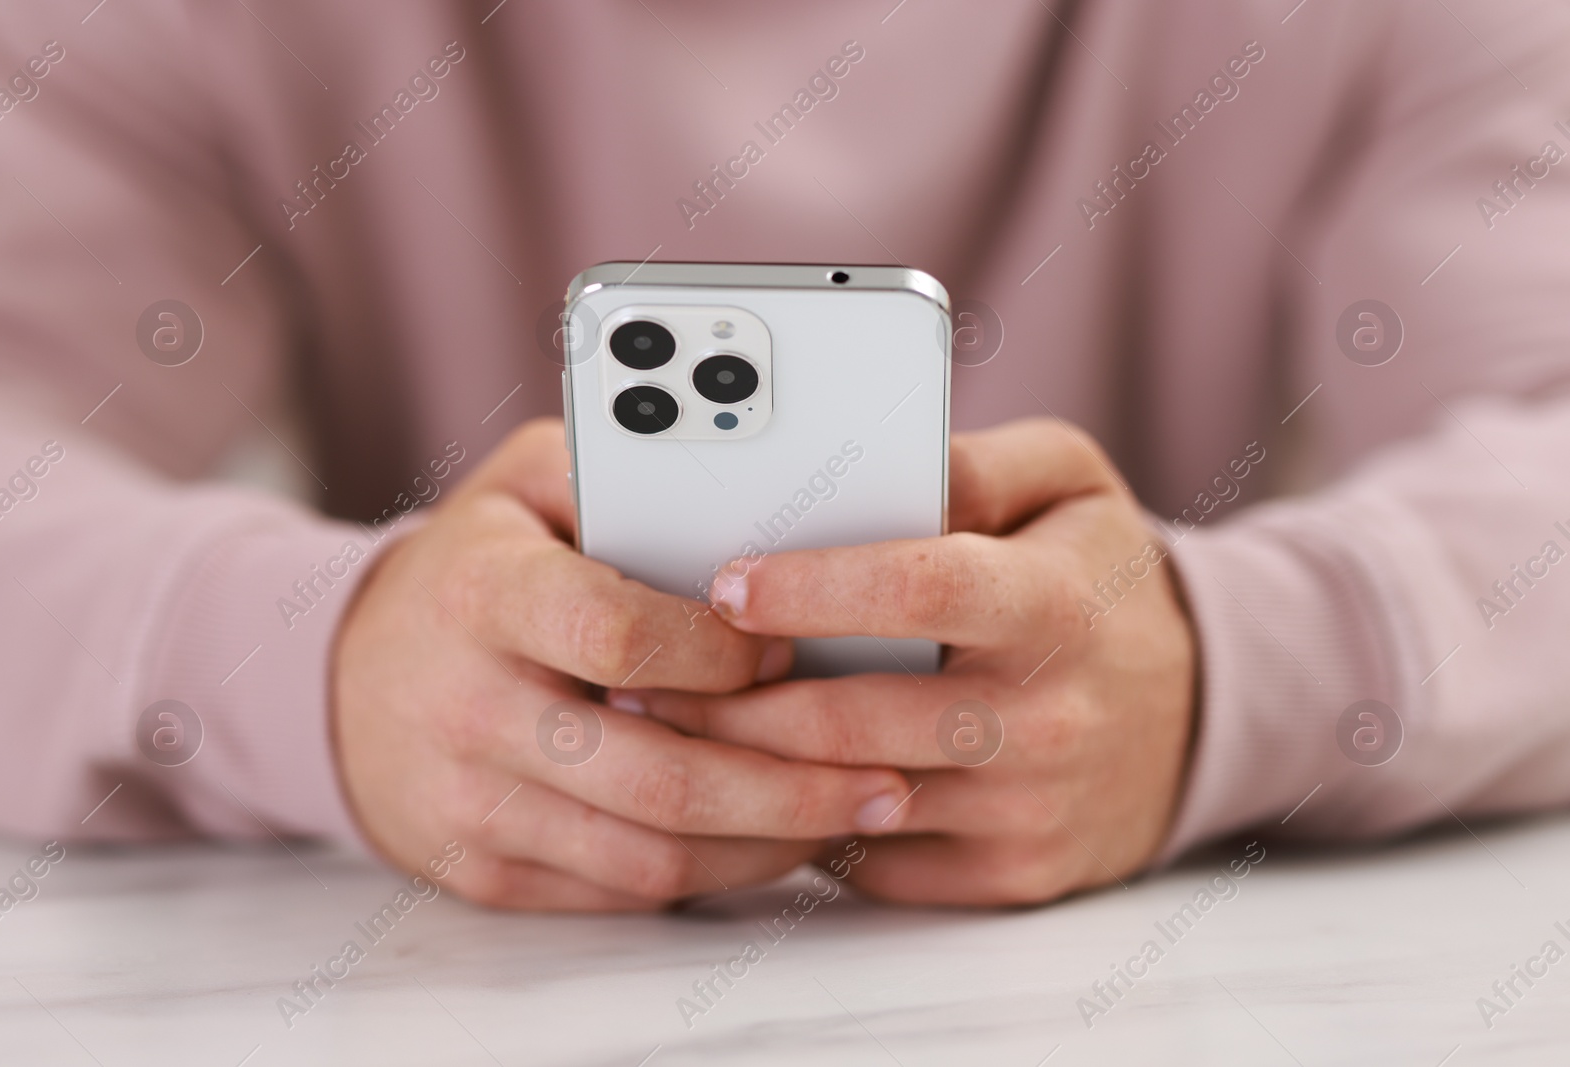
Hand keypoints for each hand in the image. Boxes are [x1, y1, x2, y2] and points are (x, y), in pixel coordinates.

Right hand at [331, 419, 911, 909]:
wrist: (344, 680)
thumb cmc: (473, 567)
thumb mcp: (527, 483)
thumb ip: (628, 470)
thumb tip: (761, 484)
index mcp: (482, 593)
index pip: (617, 635)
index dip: (720, 650)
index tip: (790, 643)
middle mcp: (468, 706)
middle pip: (658, 776)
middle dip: (793, 786)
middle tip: (888, 776)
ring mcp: (470, 803)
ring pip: (651, 854)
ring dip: (770, 844)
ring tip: (855, 814)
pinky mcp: (484, 870)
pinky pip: (620, 891)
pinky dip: (712, 874)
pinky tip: (775, 841)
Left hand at [630, 419, 1196, 905]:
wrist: (1192, 715)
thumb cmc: (1101, 582)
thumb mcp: (1071, 484)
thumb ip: (975, 462)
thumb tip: (874, 456)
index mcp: (1055, 604)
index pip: (925, 590)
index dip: (815, 588)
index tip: (725, 580)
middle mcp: (1046, 715)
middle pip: (857, 718)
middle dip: (730, 703)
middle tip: (639, 678)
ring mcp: (1028, 809)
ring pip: (850, 797)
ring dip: (743, 769)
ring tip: (664, 726)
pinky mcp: (1008, 876)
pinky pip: (875, 860)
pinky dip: (802, 824)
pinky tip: (749, 785)